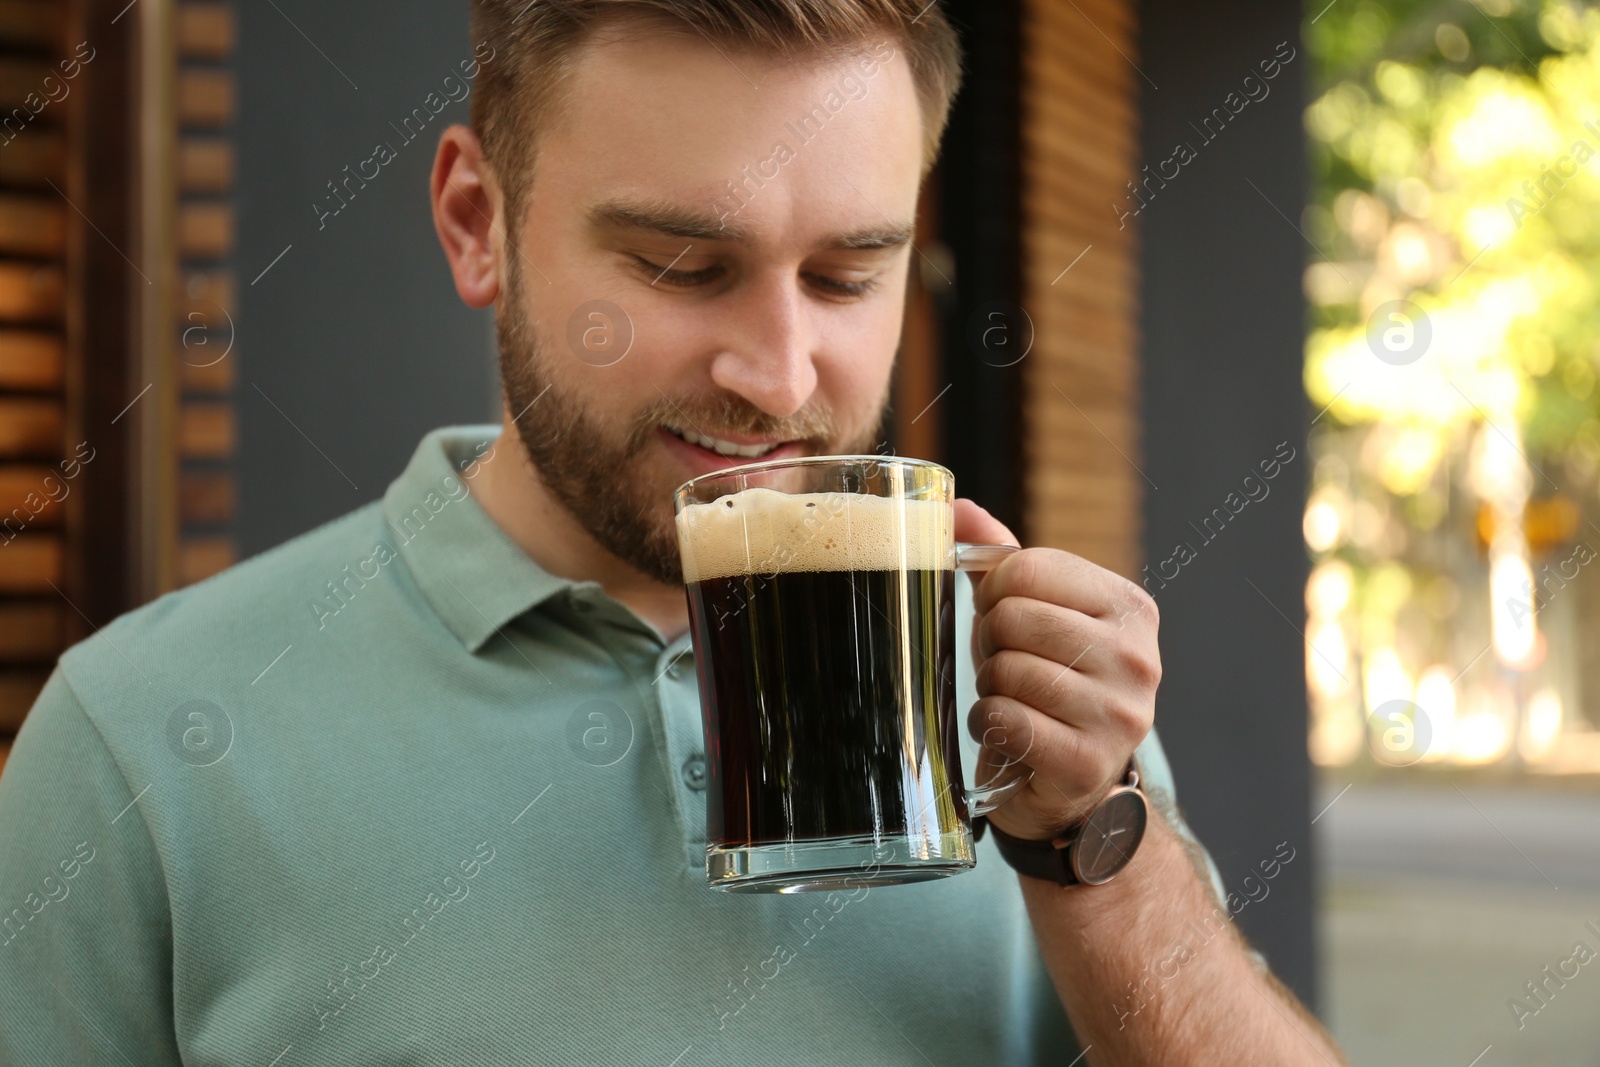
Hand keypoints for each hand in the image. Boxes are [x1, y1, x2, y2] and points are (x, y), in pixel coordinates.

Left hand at [954, 499, 1160, 841]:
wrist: (1068, 785)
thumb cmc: (1047, 683)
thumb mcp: (1033, 613)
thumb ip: (1000, 558)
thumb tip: (954, 509)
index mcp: (1130, 606)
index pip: (1027, 568)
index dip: (993, 592)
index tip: (1003, 618)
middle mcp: (1138, 657)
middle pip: (1014, 618)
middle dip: (991, 641)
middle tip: (1006, 665)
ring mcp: (1119, 714)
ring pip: (1007, 669)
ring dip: (990, 687)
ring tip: (1012, 699)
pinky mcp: (1088, 762)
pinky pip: (1005, 719)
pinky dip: (989, 724)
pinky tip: (1008, 732)